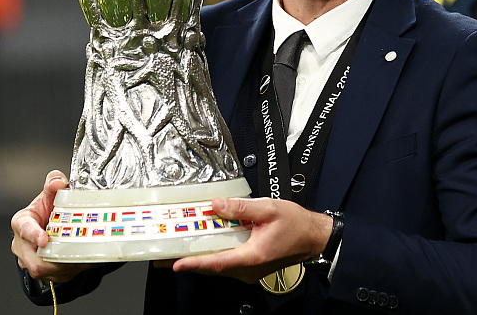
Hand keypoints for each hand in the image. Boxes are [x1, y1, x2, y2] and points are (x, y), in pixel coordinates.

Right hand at [11, 170, 90, 283]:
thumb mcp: (51, 193)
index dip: (33, 235)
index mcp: (22, 222)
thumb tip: (58, 182)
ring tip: (80, 255)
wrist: (50, 222)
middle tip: (74, 251)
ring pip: (45, 270)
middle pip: (34, 259)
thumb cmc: (48, 207)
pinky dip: (69, 270)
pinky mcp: (40, 271)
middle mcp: (21, 245)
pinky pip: (55, 276)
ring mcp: (29, 260)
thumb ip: (54, 184)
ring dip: (64, 266)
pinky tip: (79, 260)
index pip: (24, 229)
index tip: (44, 239)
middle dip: (55, 257)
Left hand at [172, 197, 332, 282]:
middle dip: (187, 261)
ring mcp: (249, 270)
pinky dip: (211, 255)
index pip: (217, 262)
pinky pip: (226, 262)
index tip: (175, 263)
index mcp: (252, 255)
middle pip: (212, 266)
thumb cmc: (296, 225)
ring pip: (217, 266)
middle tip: (163, 256)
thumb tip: (217, 205)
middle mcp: (248, 268)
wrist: (313, 237)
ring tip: (176, 249)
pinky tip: (202, 245)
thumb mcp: (269, 208)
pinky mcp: (250, 266)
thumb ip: (241, 207)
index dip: (194, 263)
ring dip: (197, 258)